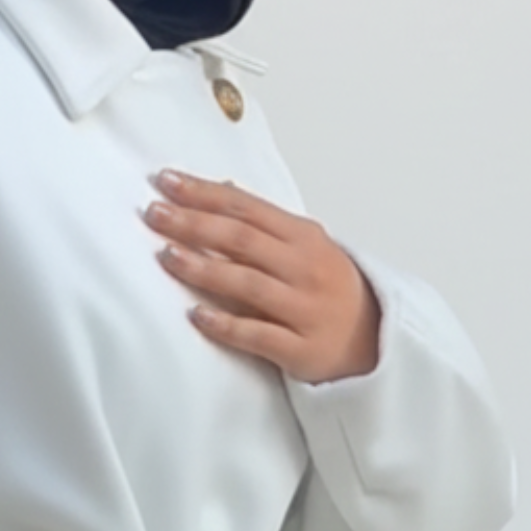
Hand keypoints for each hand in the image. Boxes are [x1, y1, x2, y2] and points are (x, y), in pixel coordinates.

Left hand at [142, 169, 380, 381]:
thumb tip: (222, 188)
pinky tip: (197, 316)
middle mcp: (304, 268)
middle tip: (155, 214)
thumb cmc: (329, 289)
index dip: (205, 193)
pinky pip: (259, 335)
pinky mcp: (301, 348)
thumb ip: (263, 222)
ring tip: (168, 256)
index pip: (246, 207)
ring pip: (248, 284)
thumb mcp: (305, 247)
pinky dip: (227, 325)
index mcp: (303, 237)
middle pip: (243, 240)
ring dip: (205, 269)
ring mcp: (304, 309)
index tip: (167, 182)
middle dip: (195, 224)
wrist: (374, 341)